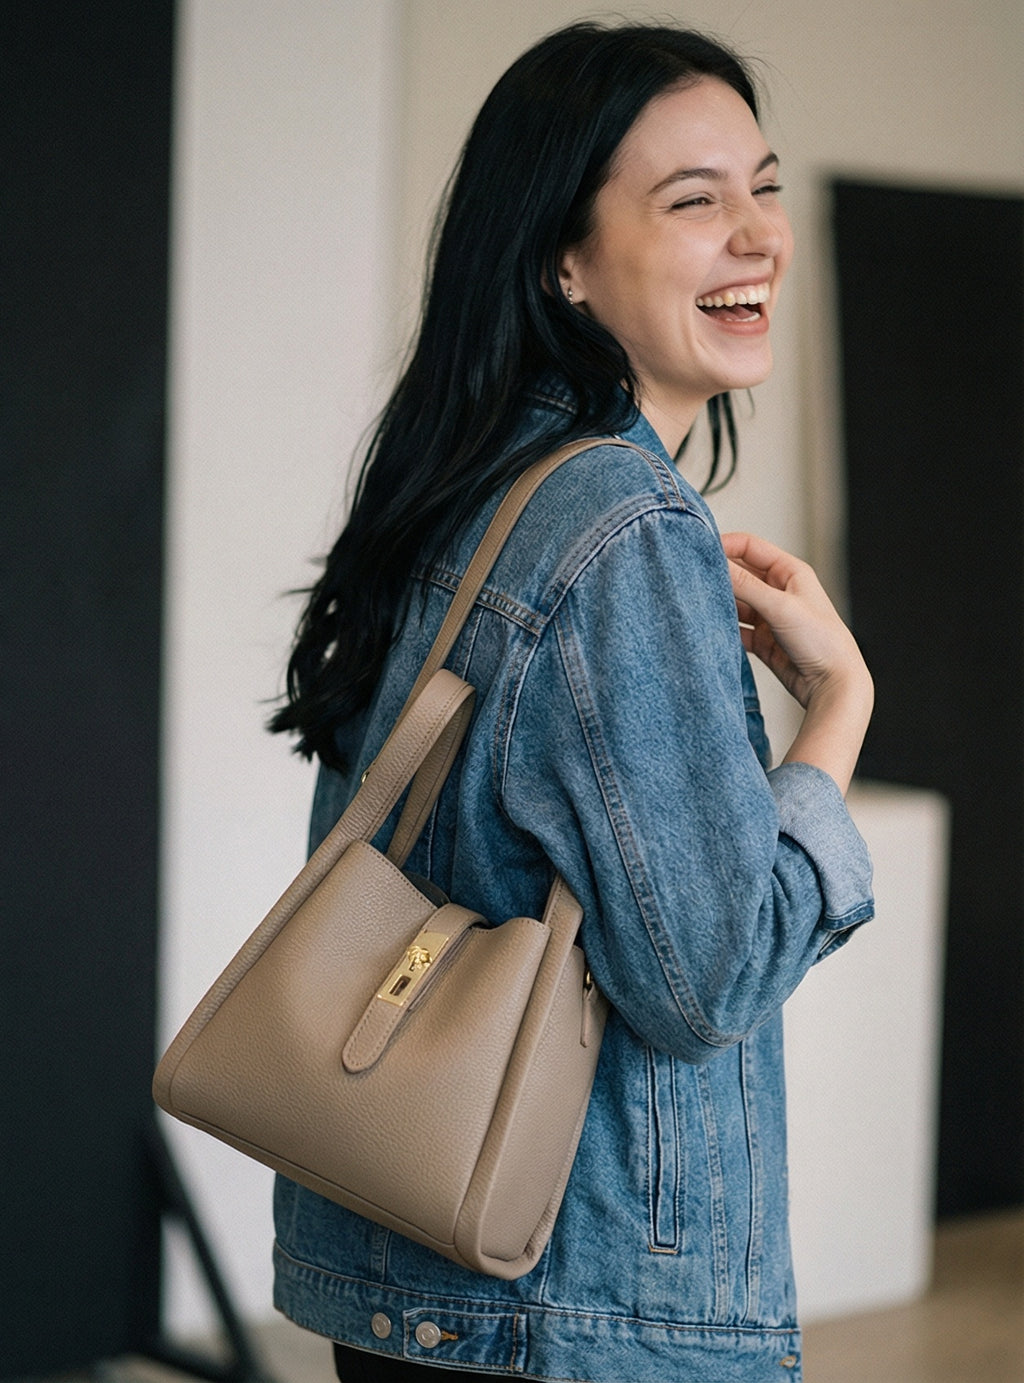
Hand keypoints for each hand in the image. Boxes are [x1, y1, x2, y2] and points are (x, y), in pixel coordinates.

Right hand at [722, 531, 872, 792]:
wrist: (834, 686)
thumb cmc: (822, 642)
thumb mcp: (780, 607)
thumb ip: (745, 585)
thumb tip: (716, 563)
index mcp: (790, 572)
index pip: (749, 547)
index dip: (724, 546)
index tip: (697, 552)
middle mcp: (779, 591)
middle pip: (739, 574)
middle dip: (717, 576)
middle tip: (690, 581)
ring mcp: (770, 616)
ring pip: (735, 602)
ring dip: (719, 605)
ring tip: (696, 607)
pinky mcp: (763, 640)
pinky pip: (737, 629)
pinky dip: (724, 630)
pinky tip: (710, 631)